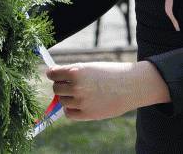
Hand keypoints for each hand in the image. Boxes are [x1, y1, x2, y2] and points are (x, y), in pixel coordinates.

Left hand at [45, 60, 170, 120]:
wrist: (130, 86)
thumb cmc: (110, 73)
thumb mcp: (90, 67)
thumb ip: (72, 72)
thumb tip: (53, 75)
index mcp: (77, 71)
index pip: (53, 74)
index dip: (52, 74)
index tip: (53, 74)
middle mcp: (76, 86)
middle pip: (56, 88)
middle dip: (60, 86)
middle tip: (68, 84)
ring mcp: (81, 101)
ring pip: (62, 101)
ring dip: (66, 97)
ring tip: (78, 93)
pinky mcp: (87, 114)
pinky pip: (69, 113)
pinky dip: (70, 109)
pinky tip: (78, 104)